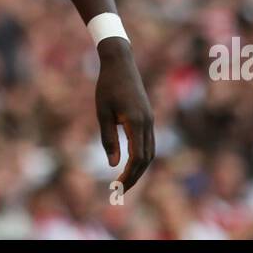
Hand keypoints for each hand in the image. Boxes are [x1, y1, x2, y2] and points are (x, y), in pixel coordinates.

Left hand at [95, 38, 154, 191]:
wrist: (120, 62)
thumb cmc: (106, 85)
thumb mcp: (102, 112)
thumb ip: (108, 139)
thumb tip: (113, 164)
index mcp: (135, 122)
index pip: (137, 158)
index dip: (128, 176)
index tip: (116, 187)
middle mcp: (147, 123)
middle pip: (146, 159)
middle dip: (134, 177)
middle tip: (118, 191)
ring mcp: (150, 120)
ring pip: (150, 152)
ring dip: (139, 169)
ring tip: (124, 181)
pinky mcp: (148, 117)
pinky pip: (149, 142)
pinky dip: (141, 157)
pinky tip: (130, 163)